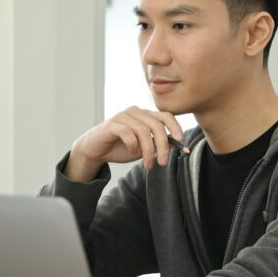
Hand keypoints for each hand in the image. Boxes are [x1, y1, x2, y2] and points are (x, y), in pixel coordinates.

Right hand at [65, 107, 184, 180]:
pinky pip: (128, 133)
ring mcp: (123, 116)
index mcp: (145, 115)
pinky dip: (133, 146)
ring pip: (143, 131)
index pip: (166, 116)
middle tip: (163, 163)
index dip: (175, 128)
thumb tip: (175, 146)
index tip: (180, 142)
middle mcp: (136, 112)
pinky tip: (132, 153)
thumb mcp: (143, 148)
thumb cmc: (120, 147)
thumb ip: (157, 144)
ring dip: (148, 151)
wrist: (96, 150)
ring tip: (148, 164)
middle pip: (157, 125)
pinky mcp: (112, 124)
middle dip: (163, 146)